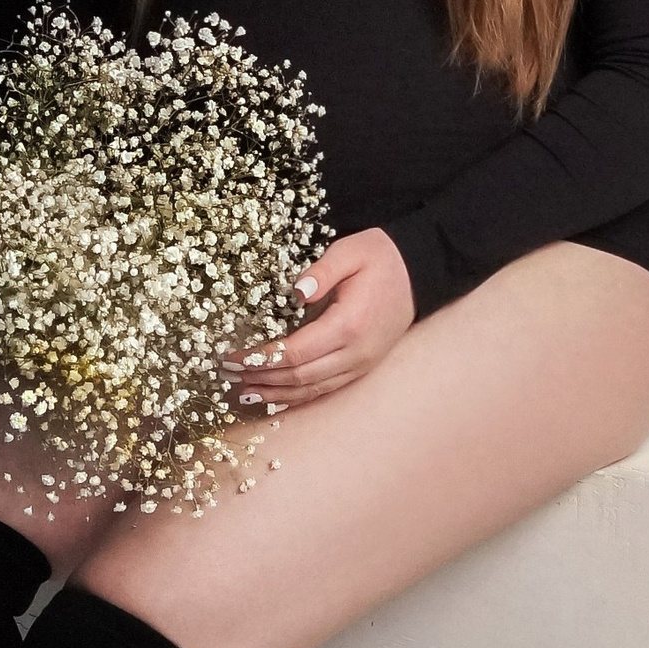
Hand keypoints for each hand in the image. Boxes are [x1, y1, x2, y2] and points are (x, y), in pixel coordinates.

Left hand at [224, 228, 414, 412]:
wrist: (420, 272)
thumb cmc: (381, 258)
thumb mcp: (350, 251)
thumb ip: (322, 271)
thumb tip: (296, 292)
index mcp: (348, 324)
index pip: (294, 352)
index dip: (260, 357)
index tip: (232, 355)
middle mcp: (355, 352)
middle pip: (299, 376)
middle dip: (260, 377)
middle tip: (228, 374)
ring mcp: (361, 364)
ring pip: (311, 389)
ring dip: (275, 392)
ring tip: (244, 392)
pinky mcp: (363, 366)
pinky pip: (326, 388)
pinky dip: (298, 396)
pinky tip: (276, 396)